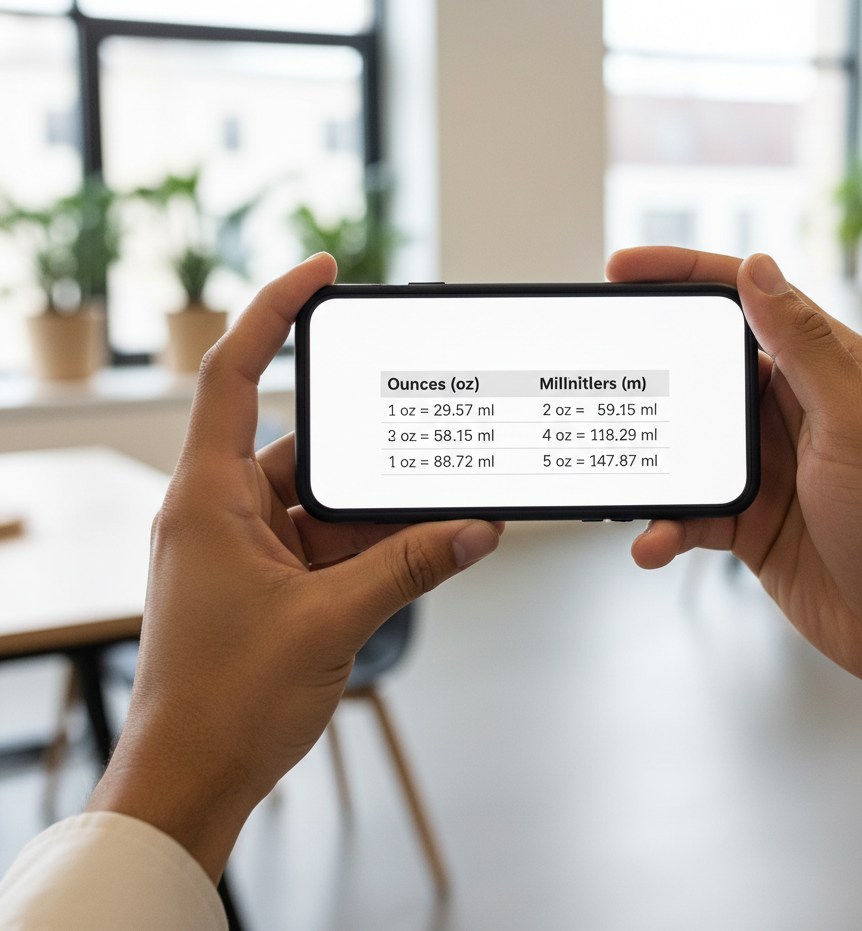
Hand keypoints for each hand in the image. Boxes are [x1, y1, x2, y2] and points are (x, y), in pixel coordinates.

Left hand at [86, 254, 501, 879]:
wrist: (192, 779)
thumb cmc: (224, 701)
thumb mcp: (330, 622)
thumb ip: (410, 566)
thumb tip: (476, 528)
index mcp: (208, 498)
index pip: (232, 375)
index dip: (270, 312)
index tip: (320, 273)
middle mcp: (222, 509)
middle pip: (304, 445)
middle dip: (367, 451)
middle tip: (423, 432)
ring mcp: (245, 546)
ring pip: (323, 500)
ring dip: (377, 512)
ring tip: (438, 508)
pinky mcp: (268, 579)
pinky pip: (328, 541)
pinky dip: (371, 546)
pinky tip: (420, 550)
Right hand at [608, 245, 861, 777]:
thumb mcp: (853, 422)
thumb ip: (803, 346)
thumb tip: (759, 271)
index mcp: (821, 370)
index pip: (746, 301)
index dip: (682, 276)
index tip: (626, 271)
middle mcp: (789, 410)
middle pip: (702, 367)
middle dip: (649, 366)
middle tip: (604, 366)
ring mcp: (765, 466)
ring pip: (684, 443)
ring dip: (653, 460)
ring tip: (624, 473)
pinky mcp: (747, 517)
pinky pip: (690, 509)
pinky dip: (666, 524)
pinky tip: (657, 539)